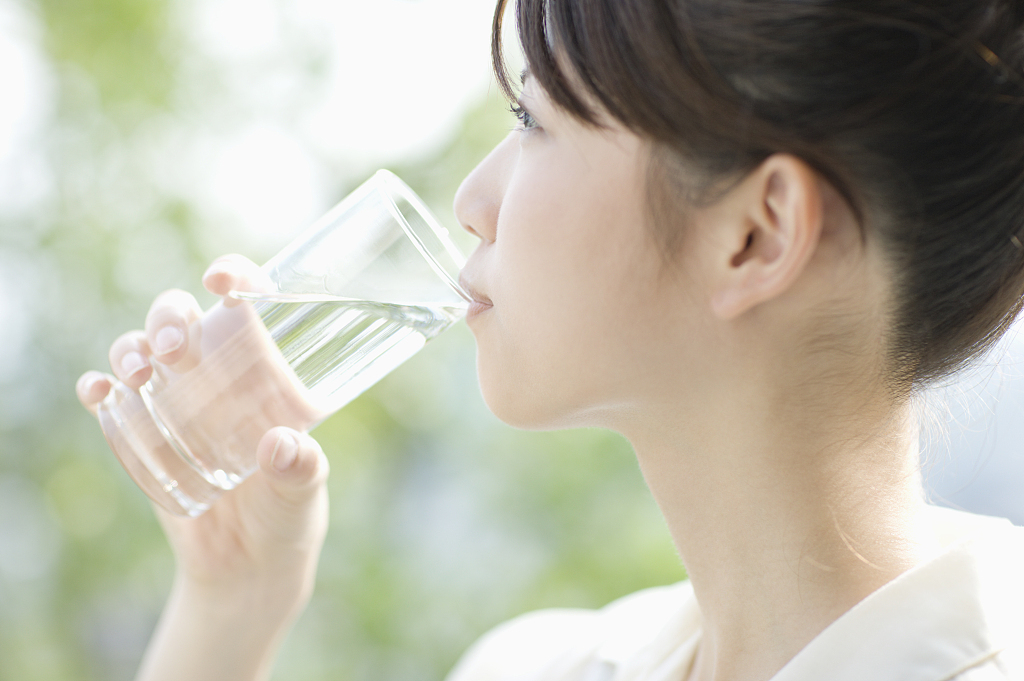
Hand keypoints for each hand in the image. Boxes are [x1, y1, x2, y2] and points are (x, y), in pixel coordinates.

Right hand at [77, 255, 329, 680]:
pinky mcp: (143, 434)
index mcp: (266, 372)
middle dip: (169, 316)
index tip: (224, 278)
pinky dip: (98, 388)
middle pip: (184, 318)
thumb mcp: (302, 494)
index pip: (250, 306)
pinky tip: (98, 393)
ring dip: (131, 348)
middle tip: (172, 348)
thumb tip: (282, 446)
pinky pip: (111, 400)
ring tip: (140, 374)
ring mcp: (177, 401)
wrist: (247, 567)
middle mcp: (218, 375)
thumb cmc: (287, 516)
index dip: (237, 275)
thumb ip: (301, 471)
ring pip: (141, 349)